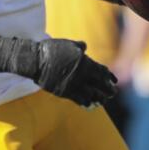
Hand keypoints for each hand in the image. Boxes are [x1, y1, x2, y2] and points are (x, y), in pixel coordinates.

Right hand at [0, 37, 117, 106]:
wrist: (35, 60)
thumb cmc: (51, 50)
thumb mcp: (67, 44)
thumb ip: (78, 47)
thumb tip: (84, 46)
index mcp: (85, 62)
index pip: (102, 71)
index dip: (109, 77)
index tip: (113, 81)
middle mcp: (82, 74)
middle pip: (100, 84)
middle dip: (108, 89)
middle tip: (113, 93)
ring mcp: (74, 84)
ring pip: (92, 94)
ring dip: (99, 98)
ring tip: (103, 101)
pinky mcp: (65, 92)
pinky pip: (79, 99)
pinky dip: (86, 102)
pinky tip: (90, 105)